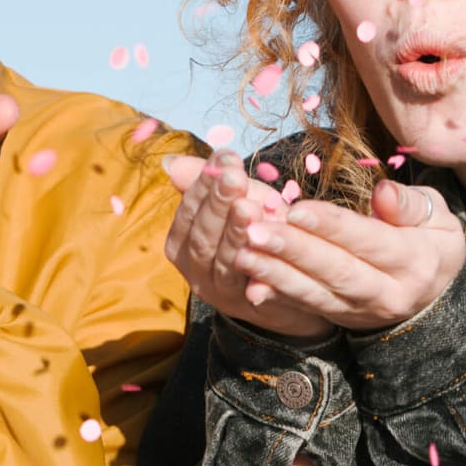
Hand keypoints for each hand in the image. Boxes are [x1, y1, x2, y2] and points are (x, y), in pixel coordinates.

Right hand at [163, 151, 331, 340]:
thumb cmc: (261, 232)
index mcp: (184, 244)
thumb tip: (171, 162)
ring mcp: (222, 292)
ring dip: (235, 234)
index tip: (225, 157)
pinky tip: (268, 246)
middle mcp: (196, 271)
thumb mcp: (237, 201)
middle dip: (217, 205)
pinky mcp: (251, 307)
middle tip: (234, 178)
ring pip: (223, 261)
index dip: (204, 183)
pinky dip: (258, 267)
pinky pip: (253, 286)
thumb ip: (208, 183)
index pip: (188, 210)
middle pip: (201, 237)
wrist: (295, 279)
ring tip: (250, 206)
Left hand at [233, 178, 463, 331]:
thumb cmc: (430, 242)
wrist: (434, 297)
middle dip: (293, 251)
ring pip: (316, 293)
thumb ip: (411, 205)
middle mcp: (387, 292)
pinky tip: (249, 284)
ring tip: (242, 254)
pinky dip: (276, 296)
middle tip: (255, 230)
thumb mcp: (437, 218)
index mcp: (414, 261)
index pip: (368, 241)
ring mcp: (360, 310)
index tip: (296, 210)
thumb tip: (384, 192)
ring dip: (276, 275)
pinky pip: (305, 307)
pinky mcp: (338, 316)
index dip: (331, 226)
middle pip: (336, 271)